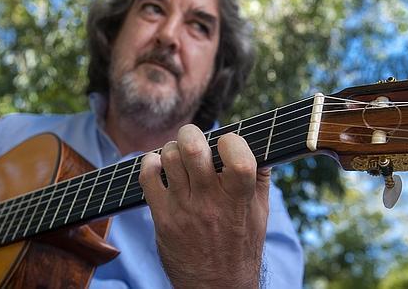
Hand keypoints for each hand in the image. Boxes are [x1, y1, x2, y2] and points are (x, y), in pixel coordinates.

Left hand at [139, 124, 269, 287]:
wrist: (216, 287)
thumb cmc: (240, 247)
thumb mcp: (259, 213)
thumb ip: (259, 178)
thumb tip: (259, 144)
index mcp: (239, 198)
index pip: (238, 157)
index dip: (231, 141)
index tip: (227, 144)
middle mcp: (210, 202)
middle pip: (194, 149)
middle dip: (191, 134)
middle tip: (192, 139)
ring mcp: (184, 208)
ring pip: (169, 158)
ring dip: (172, 149)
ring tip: (177, 156)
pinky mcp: (163, 217)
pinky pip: (148, 177)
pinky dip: (150, 164)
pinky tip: (159, 167)